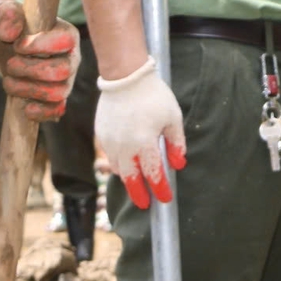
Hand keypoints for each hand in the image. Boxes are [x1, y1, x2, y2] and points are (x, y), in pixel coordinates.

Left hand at [0, 1, 78, 120]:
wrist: (3, 47)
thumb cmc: (9, 28)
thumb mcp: (4, 14)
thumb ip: (7, 15)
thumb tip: (11, 33)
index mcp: (66, 34)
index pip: (65, 42)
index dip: (40, 46)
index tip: (17, 45)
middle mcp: (71, 58)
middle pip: (61, 71)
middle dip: (30, 70)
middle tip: (10, 64)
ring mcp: (65, 80)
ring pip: (57, 93)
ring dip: (27, 89)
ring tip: (8, 81)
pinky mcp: (56, 98)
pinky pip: (57, 110)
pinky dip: (41, 112)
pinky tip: (25, 107)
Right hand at [94, 58, 186, 207]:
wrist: (125, 76)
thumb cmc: (153, 95)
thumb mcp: (173, 118)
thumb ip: (176, 143)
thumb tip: (178, 164)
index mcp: (145, 143)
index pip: (153, 175)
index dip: (160, 189)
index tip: (165, 199)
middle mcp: (125, 146)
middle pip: (131, 179)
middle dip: (139, 194)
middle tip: (146, 204)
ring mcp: (110, 141)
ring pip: (118, 170)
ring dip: (129, 180)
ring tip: (137, 185)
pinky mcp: (101, 135)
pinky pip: (110, 157)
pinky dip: (118, 165)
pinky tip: (126, 166)